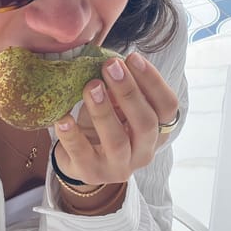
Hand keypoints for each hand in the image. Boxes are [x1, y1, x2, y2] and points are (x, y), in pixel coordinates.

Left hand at [53, 51, 178, 185]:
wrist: (82, 159)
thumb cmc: (106, 124)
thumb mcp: (118, 105)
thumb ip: (120, 87)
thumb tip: (113, 62)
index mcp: (158, 131)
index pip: (167, 107)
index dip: (154, 81)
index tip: (133, 57)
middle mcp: (144, 152)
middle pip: (146, 124)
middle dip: (129, 92)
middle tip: (111, 66)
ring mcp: (118, 166)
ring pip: (117, 141)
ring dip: (104, 111)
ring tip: (91, 86)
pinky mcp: (91, 173)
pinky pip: (82, 154)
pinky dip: (72, 135)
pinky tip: (63, 118)